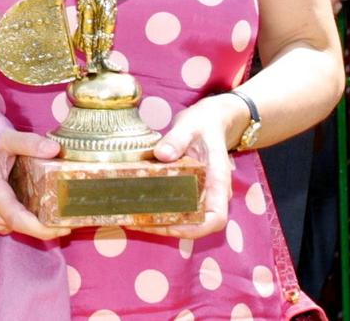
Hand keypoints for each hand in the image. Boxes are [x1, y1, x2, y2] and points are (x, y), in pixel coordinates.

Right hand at [0, 130, 70, 239]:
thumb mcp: (6, 139)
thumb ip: (29, 143)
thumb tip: (55, 149)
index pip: (18, 219)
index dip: (42, 229)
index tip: (65, 228)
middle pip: (22, 227)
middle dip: (47, 227)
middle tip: (71, 220)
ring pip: (18, 227)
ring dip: (37, 223)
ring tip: (57, 211)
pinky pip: (13, 224)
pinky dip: (27, 219)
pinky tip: (38, 207)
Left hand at [143, 97, 237, 238]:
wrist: (210, 120)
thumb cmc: (203, 123)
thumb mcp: (190, 125)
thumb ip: (177, 139)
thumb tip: (162, 155)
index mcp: (217, 180)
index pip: (216, 217)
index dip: (196, 228)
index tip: (171, 227)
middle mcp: (211, 192)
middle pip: (196, 224)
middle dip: (168, 228)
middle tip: (138, 222)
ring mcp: (200, 193)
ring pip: (184, 218)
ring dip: (160, 222)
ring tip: (132, 218)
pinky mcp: (187, 189)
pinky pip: (176, 206)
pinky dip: (159, 210)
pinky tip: (137, 206)